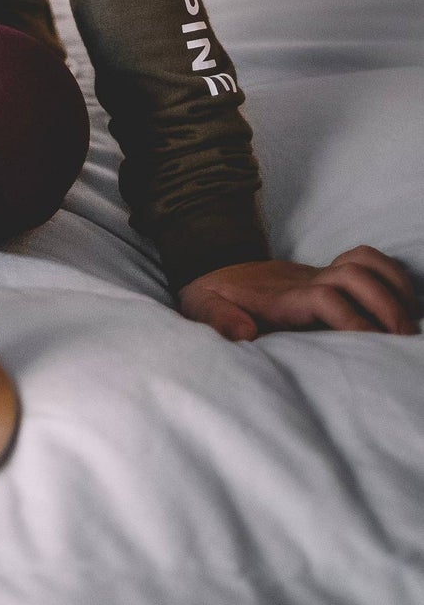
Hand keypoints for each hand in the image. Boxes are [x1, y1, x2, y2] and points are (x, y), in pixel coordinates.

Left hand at [178, 246, 418, 340]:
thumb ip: (219, 321)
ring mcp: (318, 273)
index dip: (351, 319)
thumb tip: (245, 333)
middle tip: (404, 339)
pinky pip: (364, 260)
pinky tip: (403, 300)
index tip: (371, 344)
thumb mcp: (202, 309)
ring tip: (411, 320)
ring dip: (393, 286)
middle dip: (384, 304)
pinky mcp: (325, 273)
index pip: (325, 299)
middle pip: (354, 276)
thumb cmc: (210, 296)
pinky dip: (389, 273)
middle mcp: (305, 280)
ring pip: (363, 262)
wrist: (210, 268)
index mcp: (282, 296)